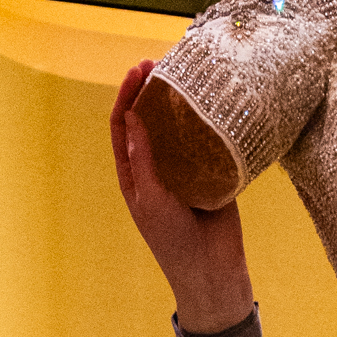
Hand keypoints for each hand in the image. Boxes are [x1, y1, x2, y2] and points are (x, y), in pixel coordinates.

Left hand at [110, 61, 251, 333]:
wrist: (212, 272)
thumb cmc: (174, 242)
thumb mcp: (151, 199)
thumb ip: (142, 159)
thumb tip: (132, 116)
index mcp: (134, 174)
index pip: (123, 125)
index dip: (127, 95)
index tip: (138, 70)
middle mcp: (157, 166)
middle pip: (150, 118)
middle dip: (152, 89)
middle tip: (162, 63)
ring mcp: (184, 168)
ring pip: (178, 126)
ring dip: (181, 100)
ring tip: (186, 73)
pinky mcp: (212, 172)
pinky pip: (208, 139)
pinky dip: (208, 119)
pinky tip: (213, 100)